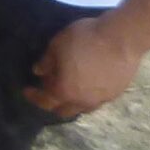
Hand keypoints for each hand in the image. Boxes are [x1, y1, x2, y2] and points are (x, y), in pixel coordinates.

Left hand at [24, 15, 144, 118]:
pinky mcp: (116, 93)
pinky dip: (87, 96)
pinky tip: (86, 84)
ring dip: (72, 101)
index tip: (27, 90)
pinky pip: (97, 101)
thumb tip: (38, 72)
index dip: (34, 97)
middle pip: (64, 111)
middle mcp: (83, 101)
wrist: (122, 38)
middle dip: (53, 103)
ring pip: (82, 108)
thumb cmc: (85, 39)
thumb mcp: (57, 45)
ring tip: (68, 87)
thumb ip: (46, 61)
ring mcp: (102, 100)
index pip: (45, 102)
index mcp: (65, 91)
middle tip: (48, 88)